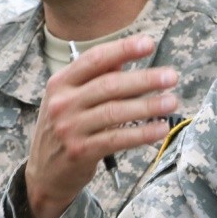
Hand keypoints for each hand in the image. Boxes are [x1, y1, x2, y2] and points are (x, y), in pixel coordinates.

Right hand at [23, 35, 178, 217]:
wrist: (44, 173)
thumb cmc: (64, 130)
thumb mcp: (69, 99)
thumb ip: (94, 79)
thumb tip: (123, 58)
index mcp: (60, 83)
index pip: (95, 59)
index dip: (122, 49)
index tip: (148, 44)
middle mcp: (62, 103)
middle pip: (109, 85)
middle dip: (144, 79)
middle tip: (171, 77)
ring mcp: (69, 128)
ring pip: (116, 111)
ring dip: (148, 106)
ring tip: (171, 102)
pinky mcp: (80, 151)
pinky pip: (117, 138)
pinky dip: (141, 133)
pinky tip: (159, 128)